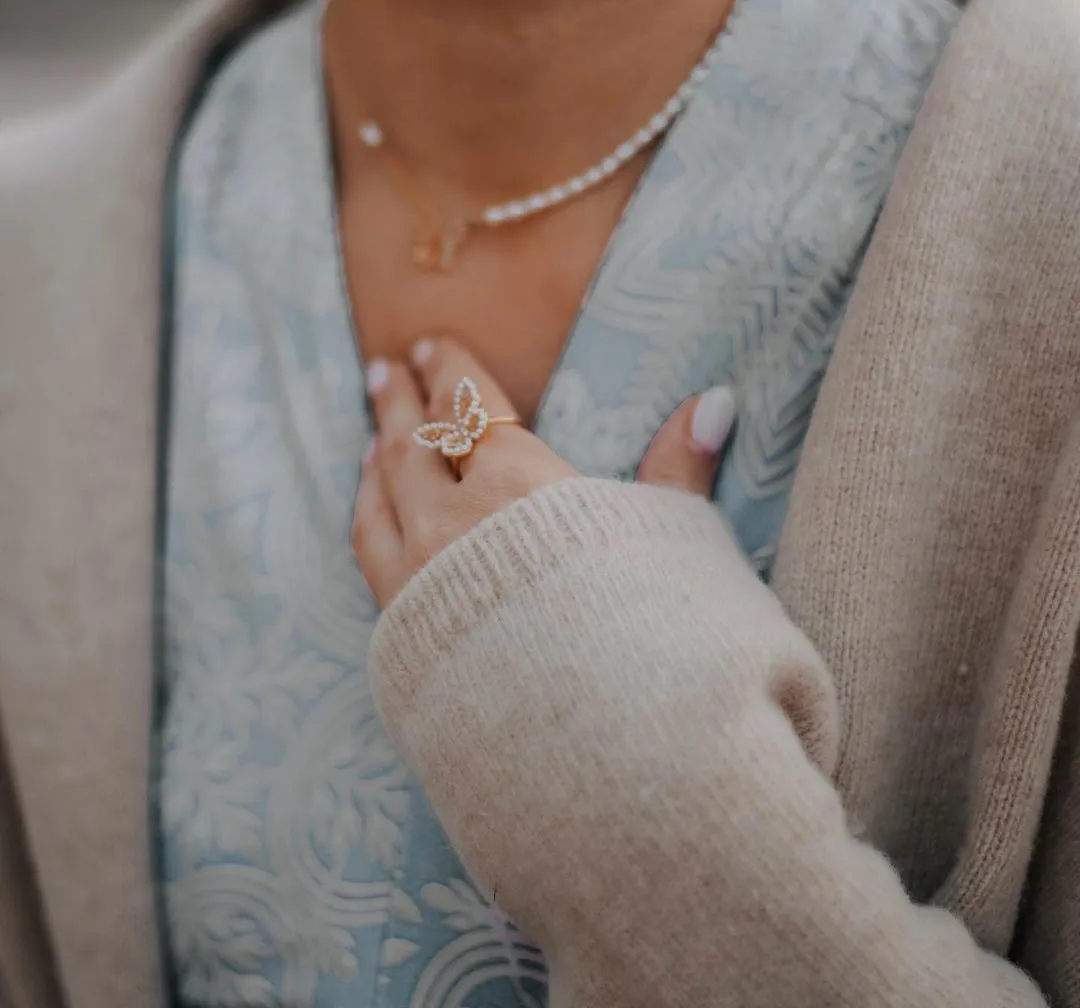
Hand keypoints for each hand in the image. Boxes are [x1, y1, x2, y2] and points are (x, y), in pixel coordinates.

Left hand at [353, 337, 735, 606]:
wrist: (602, 748)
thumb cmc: (650, 636)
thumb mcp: (674, 539)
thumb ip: (681, 468)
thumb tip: (715, 401)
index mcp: (520, 486)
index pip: (470, 407)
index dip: (450, 371)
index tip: (431, 346)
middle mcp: (455, 523)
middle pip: (413, 444)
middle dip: (400, 402)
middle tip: (386, 371)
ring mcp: (420, 579)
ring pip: (381, 496)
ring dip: (375, 456)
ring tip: (370, 436)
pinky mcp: (408, 635)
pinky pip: (370, 552)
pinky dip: (367, 514)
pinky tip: (371, 512)